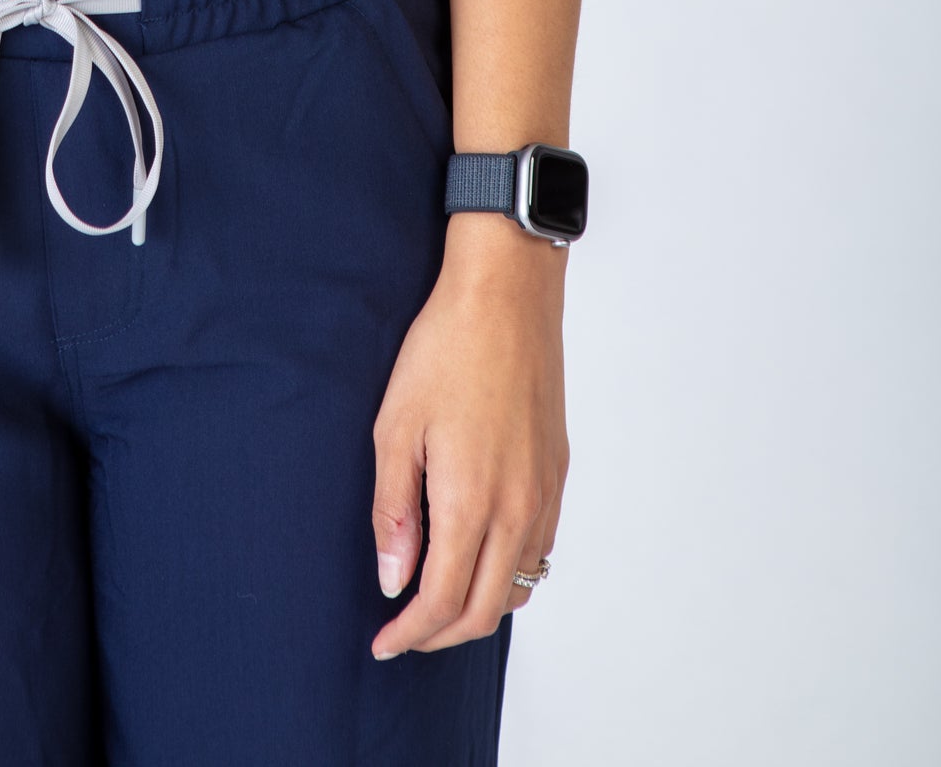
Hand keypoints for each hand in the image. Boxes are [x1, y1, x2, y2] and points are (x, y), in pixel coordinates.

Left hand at [370, 216, 567, 658]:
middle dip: (440, 635)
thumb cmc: (444, 350)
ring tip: (436, 600)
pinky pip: (539, 552)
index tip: (382, 643)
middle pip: (485, 610)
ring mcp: (544, 494)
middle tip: (404, 631)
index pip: (443, 601)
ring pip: (519, 587)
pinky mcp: (557, 475)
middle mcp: (517, 510)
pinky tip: (479, 558)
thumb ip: (394, 510)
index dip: (410, 633)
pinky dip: (508, 576)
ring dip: (478, 609)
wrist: (507, 297)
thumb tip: (393, 579)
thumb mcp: (395, 426)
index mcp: (471, 502)